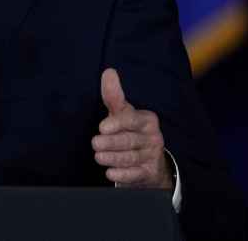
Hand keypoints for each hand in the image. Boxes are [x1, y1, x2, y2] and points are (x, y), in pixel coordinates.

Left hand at [92, 68, 172, 188]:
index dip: (117, 124)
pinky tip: (111, 173)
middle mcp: (152, 138)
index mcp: (147, 120)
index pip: (132, 120)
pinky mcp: (149, 173)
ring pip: (131, 158)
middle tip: (95, 143)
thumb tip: (109, 72)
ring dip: (113, 158)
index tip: (102, 127)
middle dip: (111, 142)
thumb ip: (114, 96)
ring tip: (98, 156)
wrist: (149, 162)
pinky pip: (136, 174)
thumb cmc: (131, 132)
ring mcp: (152, 156)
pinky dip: (123, 174)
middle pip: (129, 140)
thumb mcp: (123, 114)